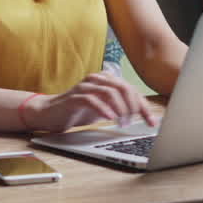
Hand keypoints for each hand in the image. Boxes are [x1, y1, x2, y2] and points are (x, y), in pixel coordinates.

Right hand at [24, 71, 157, 131]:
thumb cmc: (78, 111)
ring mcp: (85, 86)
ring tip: (122, 123)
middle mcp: (97, 79)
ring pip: (110, 92)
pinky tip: (109, 119)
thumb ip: (121, 108)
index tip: (152, 122)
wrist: (49, 113)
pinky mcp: (74, 97)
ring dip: (120, 110)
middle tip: (135, 122)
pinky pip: (92, 99)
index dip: (144, 107)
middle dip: (134, 107)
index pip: (131, 90)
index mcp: (107, 80)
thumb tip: (144, 117)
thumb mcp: (104, 109)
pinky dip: (104, 109)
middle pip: (124, 88)